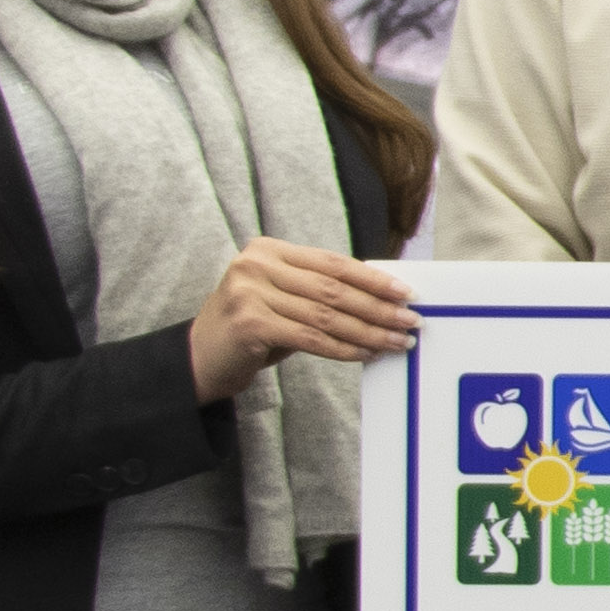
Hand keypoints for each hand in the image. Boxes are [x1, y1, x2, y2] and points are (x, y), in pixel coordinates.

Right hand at [186, 238, 415, 402]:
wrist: (199, 360)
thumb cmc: (249, 330)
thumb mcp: (282, 300)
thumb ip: (319, 292)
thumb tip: (380, 299)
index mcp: (268, 250)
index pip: (332, 263)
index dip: (372, 278)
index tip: (405, 292)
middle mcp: (257, 264)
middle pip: (333, 288)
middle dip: (378, 307)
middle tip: (410, 321)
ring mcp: (250, 292)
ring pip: (326, 314)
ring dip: (368, 331)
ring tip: (397, 342)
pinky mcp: (250, 323)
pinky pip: (310, 337)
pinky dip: (343, 348)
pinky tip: (366, 354)